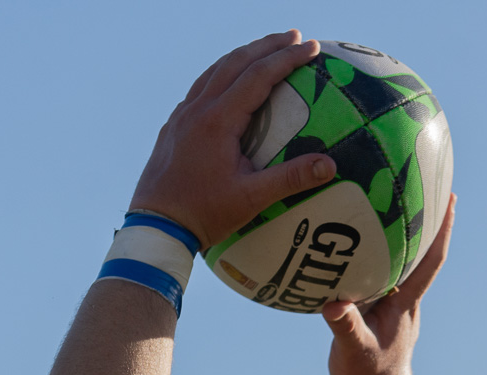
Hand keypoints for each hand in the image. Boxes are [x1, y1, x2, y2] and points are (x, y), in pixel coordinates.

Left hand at [129, 32, 338, 248]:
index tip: (312, 47)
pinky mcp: (173, 126)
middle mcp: (198, 109)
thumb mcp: (251, 199)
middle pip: (235, 62)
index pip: (259, 76)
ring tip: (265, 49)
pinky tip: (228, 81)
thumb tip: (330, 165)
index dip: (288, 58)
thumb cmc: (204, 214)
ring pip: (214, 71)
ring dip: (243, 55)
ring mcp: (182, 116)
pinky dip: (221, 73)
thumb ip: (291, 179)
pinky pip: (200, 87)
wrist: (156, 226)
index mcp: (218, 120)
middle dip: (267, 45)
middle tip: (294, 36)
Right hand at [322, 195, 456, 374]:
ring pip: (404, 262)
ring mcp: (395, 306)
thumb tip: (333, 304)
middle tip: (428, 185)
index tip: (452, 197)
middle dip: (427, 220)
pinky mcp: (382, 312)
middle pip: (423, 253)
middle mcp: (406, 300)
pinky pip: (384, 275)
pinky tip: (361, 245)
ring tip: (395, 203)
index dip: (442, 229)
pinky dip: (380, 256)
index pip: (431, 261)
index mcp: (406, 303)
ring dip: (406, 235)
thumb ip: (345, 327)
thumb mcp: (353, 351)